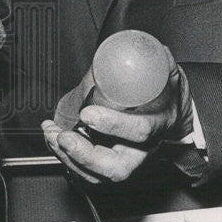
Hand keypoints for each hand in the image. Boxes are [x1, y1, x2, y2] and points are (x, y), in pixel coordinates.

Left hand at [44, 57, 193, 184]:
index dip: (114, 125)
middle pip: (115, 168)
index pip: (139, 131)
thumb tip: (142, 47)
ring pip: (96, 173)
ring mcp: (123, 158)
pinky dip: (64, 155)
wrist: (170, 111)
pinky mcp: (107, 161)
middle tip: (65, 137)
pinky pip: (85, 169)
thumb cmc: (166, 94)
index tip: (89, 113)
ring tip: (52, 133)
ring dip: (68, 156)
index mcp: (158, 124)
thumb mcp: (166, 74)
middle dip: (85, 155)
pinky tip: (52, 135)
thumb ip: (156, 60)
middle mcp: (141, 149)